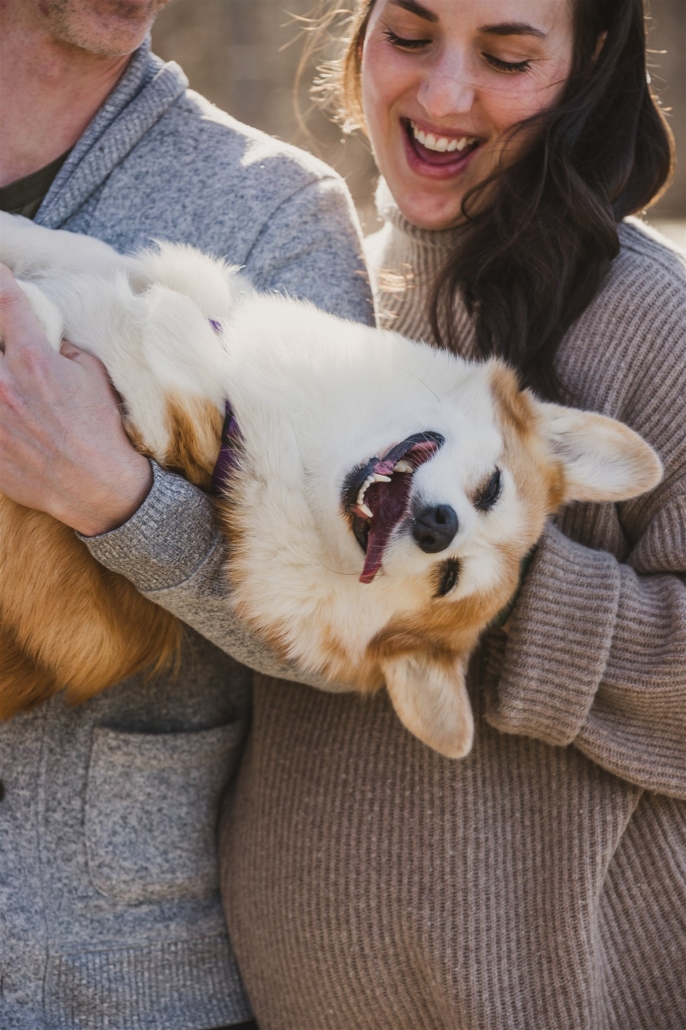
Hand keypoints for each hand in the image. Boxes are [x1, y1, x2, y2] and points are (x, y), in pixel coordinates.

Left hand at [0, 264, 151, 535]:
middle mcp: (3, 384)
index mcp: (34, 360)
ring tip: (8, 385)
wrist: (98, 488)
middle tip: (5, 348)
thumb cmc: (101, 429)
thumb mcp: (92, 376)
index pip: (5, 302)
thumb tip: (42, 334)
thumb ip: (60, 348)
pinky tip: (6, 414)